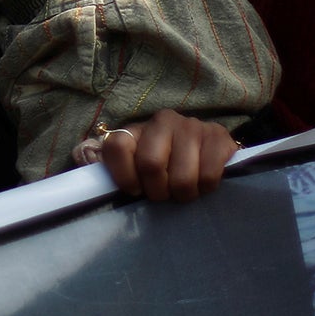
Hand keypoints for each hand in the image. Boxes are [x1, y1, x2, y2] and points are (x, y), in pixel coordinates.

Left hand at [99, 109, 236, 202]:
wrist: (211, 152)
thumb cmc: (169, 167)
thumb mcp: (139, 167)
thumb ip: (119, 173)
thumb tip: (96, 188)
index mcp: (137, 129)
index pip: (117, 146)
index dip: (124, 177)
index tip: (135, 191)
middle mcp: (163, 120)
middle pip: (150, 164)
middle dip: (157, 191)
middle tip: (164, 195)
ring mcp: (191, 126)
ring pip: (182, 177)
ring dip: (183, 194)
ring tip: (184, 191)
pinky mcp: (218, 136)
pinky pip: (208, 176)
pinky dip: (205, 189)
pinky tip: (203, 184)